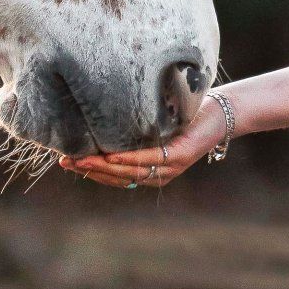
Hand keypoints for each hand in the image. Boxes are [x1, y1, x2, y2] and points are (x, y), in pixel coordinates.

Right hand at [60, 91, 233, 190]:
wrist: (223, 110)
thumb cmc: (186, 115)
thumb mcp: (155, 124)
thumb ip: (134, 130)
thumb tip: (102, 121)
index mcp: (152, 170)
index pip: (116, 177)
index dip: (91, 172)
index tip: (69, 162)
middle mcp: (160, 174)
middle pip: (119, 177)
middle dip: (90, 170)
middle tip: (66, 161)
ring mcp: (171, 167)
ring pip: (130, 171)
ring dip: (103, 167)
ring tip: (80, 159)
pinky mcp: (180, 155)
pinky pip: (149, 159)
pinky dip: (128, 159)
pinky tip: (110, 155)